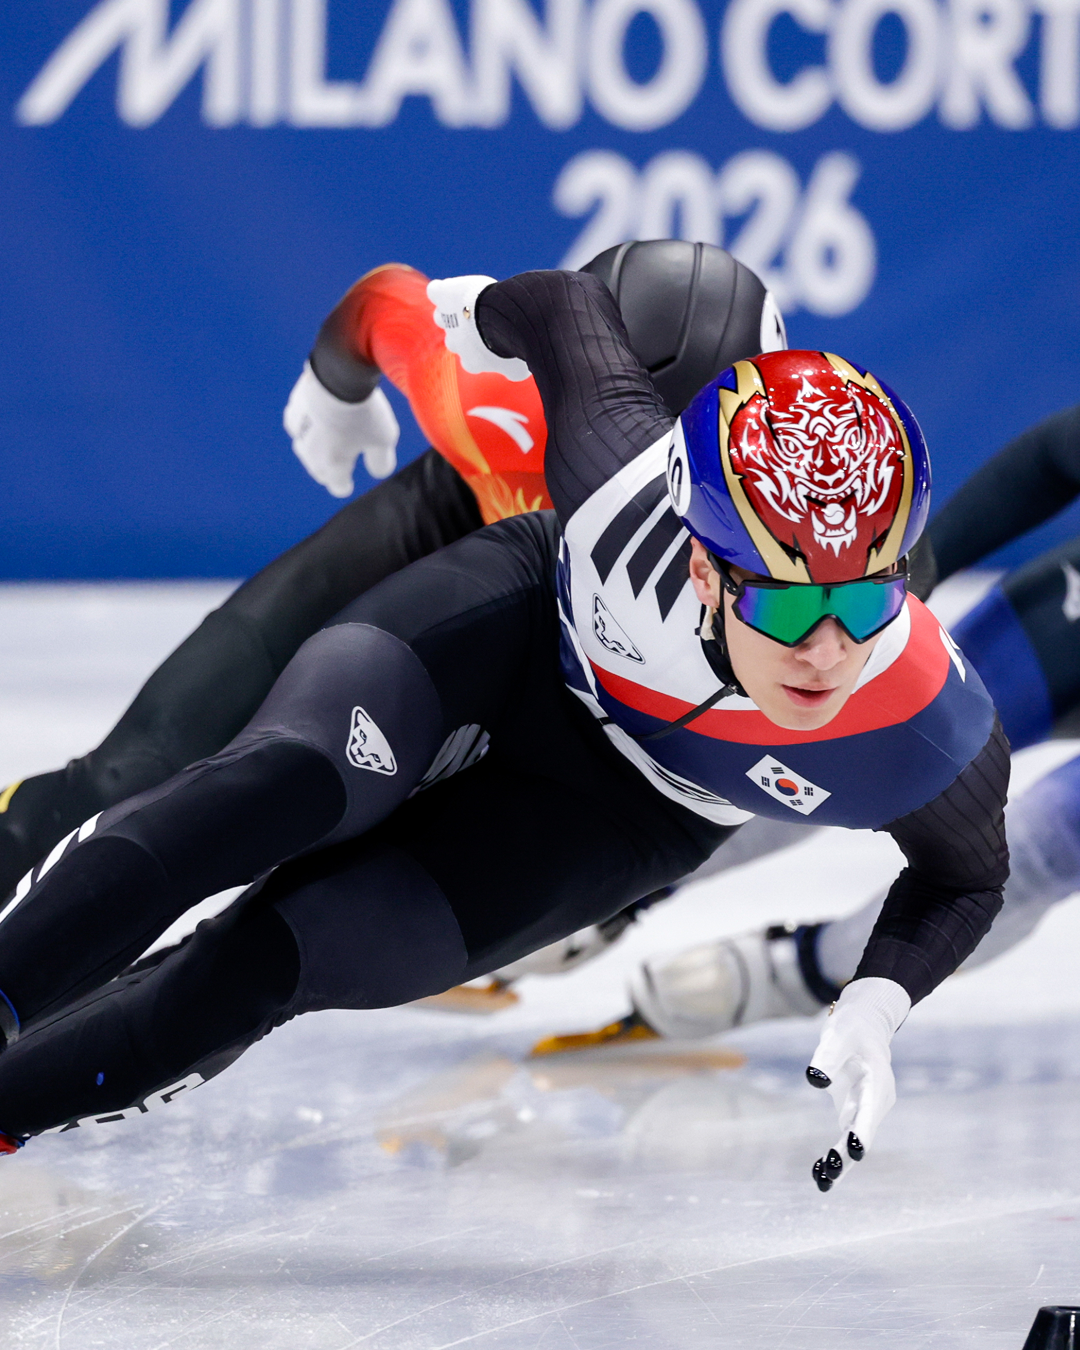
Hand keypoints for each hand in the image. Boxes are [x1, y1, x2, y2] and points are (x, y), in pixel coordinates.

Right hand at [284, 363, 399, 495]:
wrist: (338, 374)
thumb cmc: (364, 411)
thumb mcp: (384, 439)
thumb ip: (381, 461)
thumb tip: (378, 473)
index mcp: (333, 465)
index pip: (336, 485)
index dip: (343, 486)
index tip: (347, 485)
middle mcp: (311, 453)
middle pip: (318, 470)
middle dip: (328, 471)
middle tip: (337, 466)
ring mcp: (298, 430)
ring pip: (304, 448)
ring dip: (314, 450)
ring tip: (325, 443)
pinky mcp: (293, 407)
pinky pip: (297, 424)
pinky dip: (305, 425)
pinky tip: (312, 418)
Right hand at [426, 276, 530, 380]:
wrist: (503, 316)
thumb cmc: (512, 343)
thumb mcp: (517, 368)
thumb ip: (514, 371)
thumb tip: (517, 374)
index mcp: (472, 361)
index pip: (470, 362)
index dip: (479, 351)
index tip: (491, 342)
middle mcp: (455, 343)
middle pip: (453, 340)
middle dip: (465, 332)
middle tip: (482, 320)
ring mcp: (447, 319)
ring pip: (440, 318)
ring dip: (451, 311)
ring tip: (465, 303)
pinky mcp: (443, 296)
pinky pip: (436, 292)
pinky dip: (441, 289)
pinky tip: (450, 287)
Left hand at [805, 977, 909, 1190]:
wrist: (865, 1026)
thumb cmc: (852, 1028)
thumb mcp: (838, 1035)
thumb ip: (826, 1056)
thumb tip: (813, 1079)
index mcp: (877, 1081)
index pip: (870, 1110)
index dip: (863, 1131)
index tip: (855, 1151)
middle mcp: (876, 1100)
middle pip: (864, 1131)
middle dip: (849, 1153)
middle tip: (831, 1171)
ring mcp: (867, 1109)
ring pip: (855, 1140)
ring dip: (841, 1162)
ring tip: (821, 1182)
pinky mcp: (855, 1112)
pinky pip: (847, 1137)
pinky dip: (836, 1154)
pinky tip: (818, 1171)